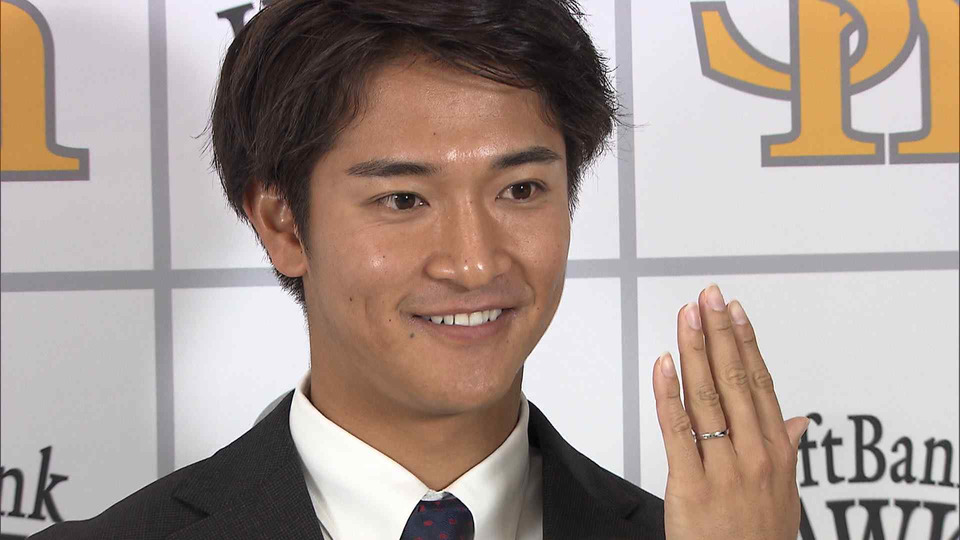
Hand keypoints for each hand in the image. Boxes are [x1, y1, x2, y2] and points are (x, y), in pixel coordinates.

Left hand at [652, 284, 809, 539]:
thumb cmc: (759, 537)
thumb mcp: (784, 492)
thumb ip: (787, 448)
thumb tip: (799, 420)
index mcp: (777, 451)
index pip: (761, 382)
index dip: (746, 343)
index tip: (734, 312)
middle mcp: (754, 454)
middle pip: (736, 380)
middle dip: (719, 333)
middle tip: (708, 297)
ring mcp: (723, 468)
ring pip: (707, 397)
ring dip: (695, 350)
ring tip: (687, 315)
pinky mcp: (691, 484)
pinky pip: (677, 430)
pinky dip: (668, 393)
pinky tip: (664, 363)